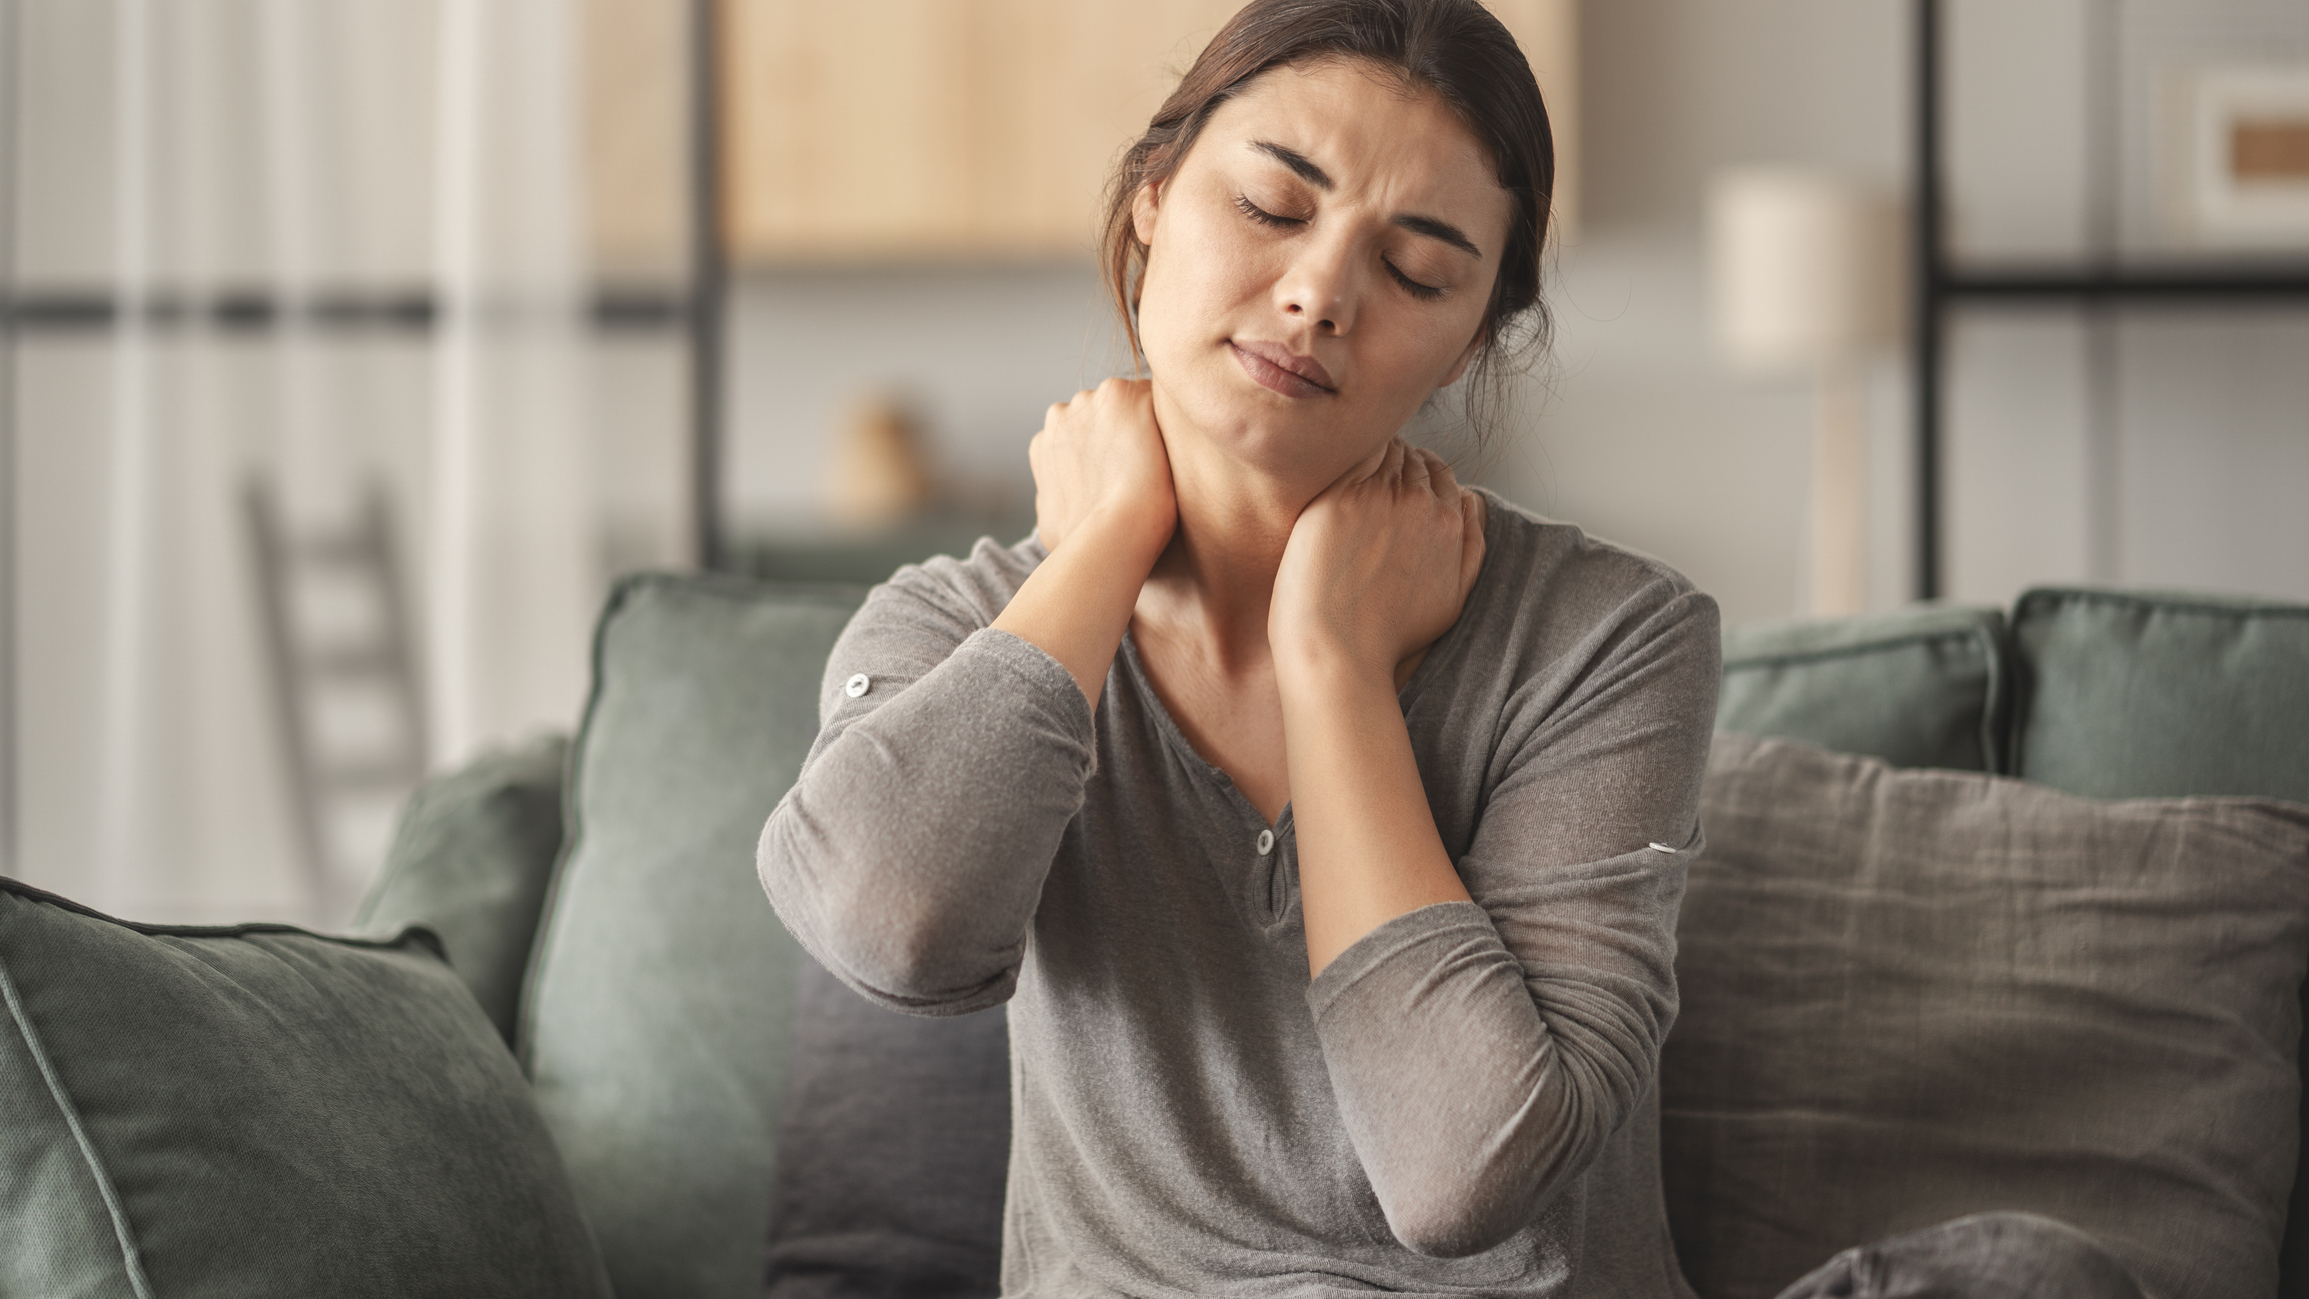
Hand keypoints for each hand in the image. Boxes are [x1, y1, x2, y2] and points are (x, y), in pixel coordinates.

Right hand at [1029, 377, 1177, 556]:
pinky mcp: (1129, 396)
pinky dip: (1170, 419)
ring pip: (1133, 402)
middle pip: (1105, 412)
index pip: (1082, 432)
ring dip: (1147, 424)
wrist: (1111, 535)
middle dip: (1124, 432)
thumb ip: (1055, 496)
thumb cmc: (1082, 542)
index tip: (1125, 475)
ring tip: (1164, 463)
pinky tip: (1178, 450)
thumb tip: (1065, 503)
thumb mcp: (1049, 520)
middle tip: (1146, 469)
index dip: (1108, 452)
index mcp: (1045, 440)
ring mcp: (1094, 400)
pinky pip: (1158, 399)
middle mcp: (1063, 412)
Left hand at [1269, 440, 1485, 686]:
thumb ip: (1470, 546)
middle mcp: (1420, 503)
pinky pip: (1350, 460)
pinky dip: (1346, 459)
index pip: (1441, 474)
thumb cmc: (1389, 635)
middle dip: (1397, 462)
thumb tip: (1471, 500)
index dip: (1420, 473)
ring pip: (1382, 454)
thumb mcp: (1453, 597)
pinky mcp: (1339, 499)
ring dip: (1372, 458)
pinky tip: (1332, 474)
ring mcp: (1379, 498)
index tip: (1398, 483)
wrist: (1339, 651)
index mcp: (1450, 524)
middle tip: (1370, 476)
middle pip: (1413, 460)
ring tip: (1351, 477)